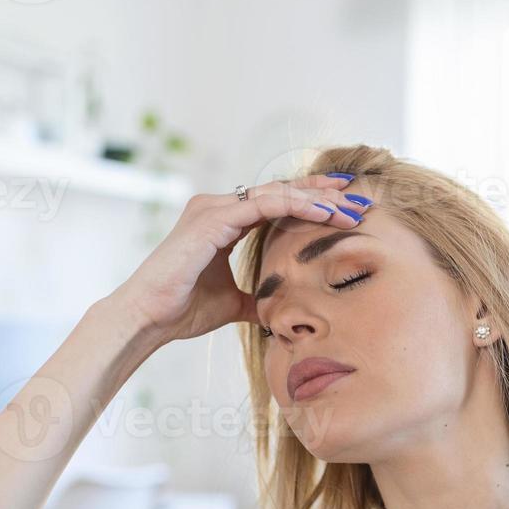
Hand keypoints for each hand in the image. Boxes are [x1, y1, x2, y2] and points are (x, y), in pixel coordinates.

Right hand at [115, 173, 369, 343]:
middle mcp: (218, 206)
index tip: (345, 206)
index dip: (312, 201)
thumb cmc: (181, 309)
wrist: (149, 318)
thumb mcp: (230, 304)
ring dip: (318, 199)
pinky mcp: (212, 217)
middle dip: (323, 194)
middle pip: (281, 191)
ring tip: (350, 207)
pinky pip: (264, 204)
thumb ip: (254, 298)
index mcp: (223, 220)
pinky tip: (324, 214)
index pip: (276, 202)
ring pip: (278, 193)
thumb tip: (275, 310)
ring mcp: (214, 208)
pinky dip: (297, 206)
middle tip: (359, 199)